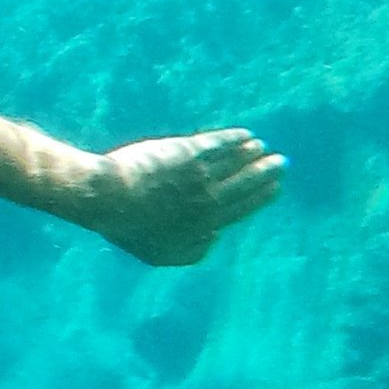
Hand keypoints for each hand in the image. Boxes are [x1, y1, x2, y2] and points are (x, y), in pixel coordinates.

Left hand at [90, 129, 285, 265]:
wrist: (108, 198)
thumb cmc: (129, 228)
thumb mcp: (161, 254)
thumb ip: (193, 251)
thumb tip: (214, 235)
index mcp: (206, 222)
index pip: (243, 207)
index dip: (262, 196)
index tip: (275, 188)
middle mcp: (209, 197)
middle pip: (246, 182)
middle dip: (266, 172)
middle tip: (280, 163)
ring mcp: (198, 173)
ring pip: (234, 160)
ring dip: (251, 153)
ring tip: (260, 146)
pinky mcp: (186, 151)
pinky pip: (218, 143)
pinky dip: (234, 138)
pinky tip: (243, 134)